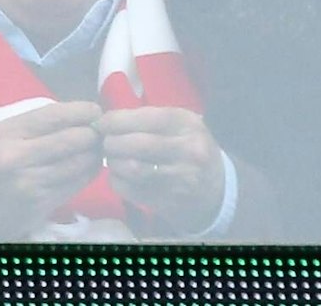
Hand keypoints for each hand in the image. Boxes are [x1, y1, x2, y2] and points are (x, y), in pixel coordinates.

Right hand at [0, 101, 102, 239]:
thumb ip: (29, 128)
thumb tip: (73, 119)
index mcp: (4, 133)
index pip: (51, 116)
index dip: (80, 111)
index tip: (95, 110)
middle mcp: (17, 157)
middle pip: (71, 140)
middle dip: (93, 134)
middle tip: (102, 130)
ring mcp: (31, 184)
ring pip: (78, 164)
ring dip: (95, 154)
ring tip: (99, 148)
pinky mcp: (41, 205)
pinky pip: (76, 185)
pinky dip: (89, 173)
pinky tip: (91, 166)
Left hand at [99, 106, 225, 234]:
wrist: (219, 190)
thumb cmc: (192, 148)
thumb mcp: (181, 125)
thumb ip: (149, 118)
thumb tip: (108, 119)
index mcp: (187, 125)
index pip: (144, 119)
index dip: (115, 120)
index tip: (101, 123)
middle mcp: (186, 151)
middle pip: (135, 145)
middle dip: (111, 142)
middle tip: (104, 142)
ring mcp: (179, 179)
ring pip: (130, 168)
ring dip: (113, 162)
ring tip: (112, 158)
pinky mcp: (168, 201)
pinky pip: (129, 190)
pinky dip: (117, 180)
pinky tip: (120, 175)